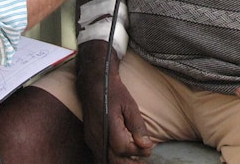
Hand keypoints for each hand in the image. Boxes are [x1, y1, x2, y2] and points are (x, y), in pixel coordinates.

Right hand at [77, 42, 152, 162]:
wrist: (93, 82)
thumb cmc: (113, 91)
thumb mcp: (130, 105)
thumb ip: (138, 126)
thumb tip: (147, 146)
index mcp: (108, 127)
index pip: (124, 149)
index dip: (138, 152)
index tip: (149, 149)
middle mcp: (97, 136)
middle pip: (113, 160)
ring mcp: (91, 138)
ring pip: (105, 159)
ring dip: (120, 163)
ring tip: (135, 163)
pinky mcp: (89, 138)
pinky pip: (99, 154)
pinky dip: (111, 159)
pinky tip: (121, 158)